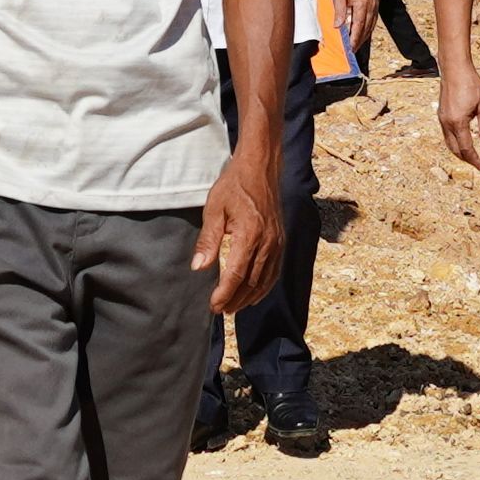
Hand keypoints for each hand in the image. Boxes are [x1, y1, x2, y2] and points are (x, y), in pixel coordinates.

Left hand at [201, 145, 286, 314]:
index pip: (236, 274)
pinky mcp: (281, 241)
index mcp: (250, 234)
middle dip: (235, 300)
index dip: (224, 294)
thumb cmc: (234, 185)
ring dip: (249, 298)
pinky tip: (253, 294)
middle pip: (251, 282)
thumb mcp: (214, 209)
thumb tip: (198, 267)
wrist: (260, 168)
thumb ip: (208, 240)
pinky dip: (264, 287)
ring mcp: (277, 243)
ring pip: (265, 280)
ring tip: (233, 307)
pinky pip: (274, 271)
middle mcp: (268, 242)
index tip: (213, 306)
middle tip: (220, 311)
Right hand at [437, 64, 479, 169]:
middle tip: (477, 164)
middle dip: (465, 159)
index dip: (474, 160)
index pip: (466, 148)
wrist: (454, 69)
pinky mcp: (441, 114)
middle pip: (455, 149)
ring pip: (448, 143)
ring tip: (470, 156)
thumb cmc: (471, 84)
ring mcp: (442, 119)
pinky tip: (462, 141)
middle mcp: (447, 123)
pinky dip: (454, 142)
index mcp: (458, 122)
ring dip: (458, 152)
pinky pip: (446, 134)